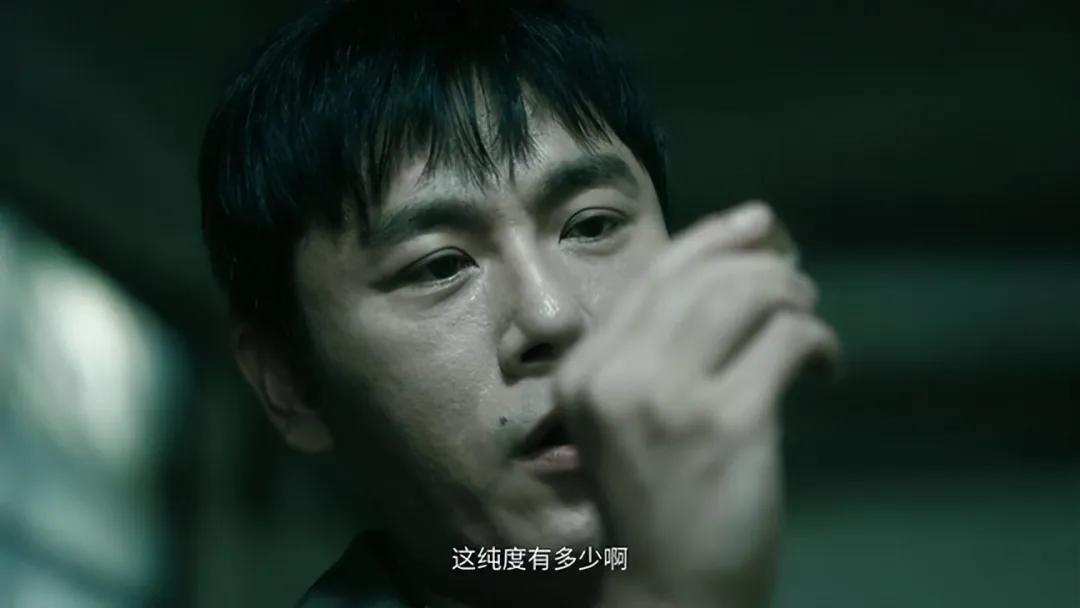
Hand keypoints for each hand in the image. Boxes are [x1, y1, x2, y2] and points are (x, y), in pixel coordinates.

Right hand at [554, 202, 838, 606]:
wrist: (668, 593)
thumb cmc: (651, 504)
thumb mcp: (623, 419)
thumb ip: (653, 352)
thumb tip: (729, 271)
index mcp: (584, 369)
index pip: (656, 274)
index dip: (715, 237)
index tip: (759, 223)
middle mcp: (617, 373)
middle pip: (706, 275)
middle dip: (767, 265)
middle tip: (799, 283)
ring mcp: (671, 398)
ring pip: (749, 294)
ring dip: (796, 295)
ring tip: (809, 320)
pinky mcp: (730, 422)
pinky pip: (789, 340)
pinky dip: (820, 341)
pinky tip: (826, 367)